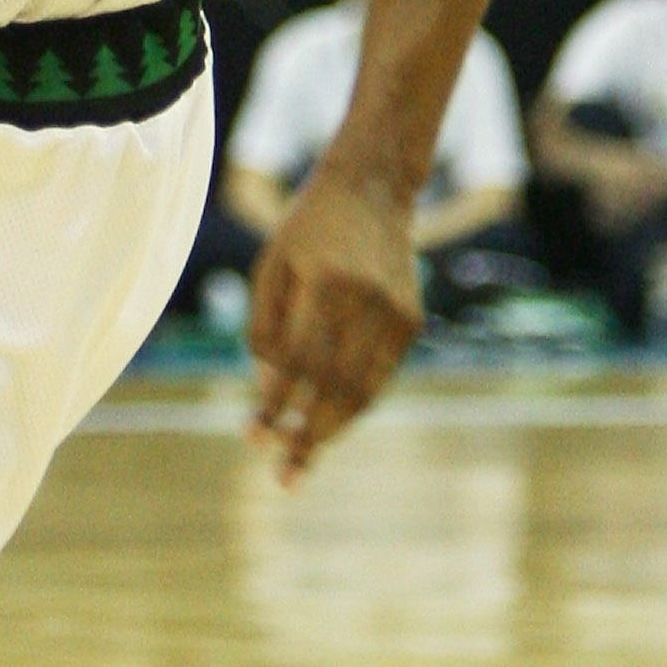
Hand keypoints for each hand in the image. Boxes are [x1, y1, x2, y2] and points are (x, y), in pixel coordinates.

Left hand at [247, 165, 423, 484]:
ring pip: (364, 390)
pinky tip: (328, 426)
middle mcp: (368, 301)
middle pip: (335, 386)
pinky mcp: (413, 320)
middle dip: (307, 435)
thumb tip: (268, 393)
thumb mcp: (271, 268)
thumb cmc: (306, 230)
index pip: (298, 361)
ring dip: (332, 430)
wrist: (370, 189)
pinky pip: (381, 376)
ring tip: (301, 461)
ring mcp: (397, 312)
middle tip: (283, 476)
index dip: (276, 403)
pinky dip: (354, 405)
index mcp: (328, 283)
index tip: (253, 436)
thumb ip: (265, 329)